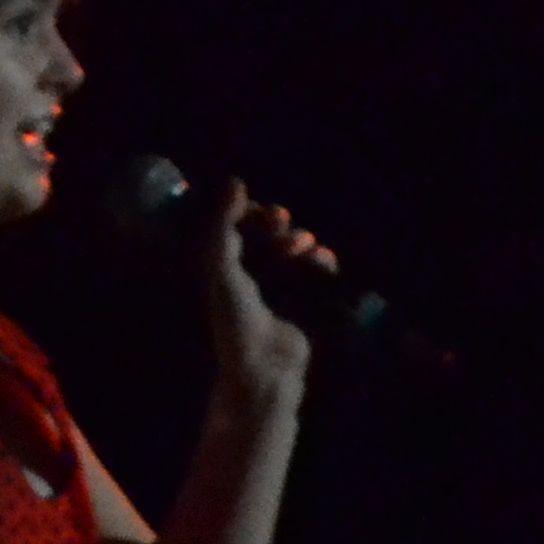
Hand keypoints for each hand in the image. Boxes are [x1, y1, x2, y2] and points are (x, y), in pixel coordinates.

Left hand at [195, 176, 324, 412]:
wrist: (261, 363)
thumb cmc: (233, 316)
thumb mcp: (221, 266)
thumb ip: (223, 224)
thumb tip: (236, 180)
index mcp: (225, 265)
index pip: (242, 225)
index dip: (255, 213)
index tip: (263, 212)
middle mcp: (252, 273)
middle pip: (272, 232)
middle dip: (281, 226)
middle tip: (283, 227)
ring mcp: (281, 286)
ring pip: (298, 247)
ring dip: (302, 241)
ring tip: (302, 249)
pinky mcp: (307, 299)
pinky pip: (320, 268)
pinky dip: (322, 261)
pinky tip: (322, 263)